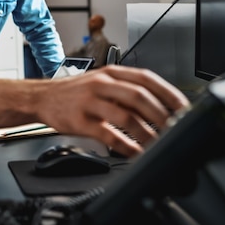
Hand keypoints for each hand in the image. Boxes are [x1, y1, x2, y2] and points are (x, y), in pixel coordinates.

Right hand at [37, 65, 188, 156]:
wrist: (41, 98)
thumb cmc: (74, 93)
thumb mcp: (101, 82)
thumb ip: (126, 90)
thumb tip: (159, 107)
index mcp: (111, 72)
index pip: (147, 78)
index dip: (168, 93)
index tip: (183, 108)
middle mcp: (101, 84)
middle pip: (139, 97)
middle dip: (161, 115)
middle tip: (175, 129)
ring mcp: (89, 101)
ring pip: (125, 116)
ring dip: (146, 133)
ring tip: (158, 144)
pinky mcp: (79, 120)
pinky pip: (107, 134)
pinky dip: (124, 145)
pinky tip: (134, 152)